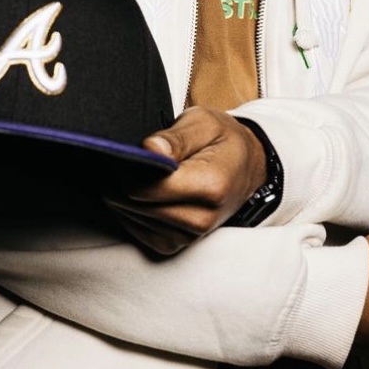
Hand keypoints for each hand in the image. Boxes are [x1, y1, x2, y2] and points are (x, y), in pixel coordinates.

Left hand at [104, 106, 267, 255]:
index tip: (126, 153)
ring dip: (124, 197)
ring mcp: (189, 235)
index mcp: (211, 187)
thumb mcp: (204, 123)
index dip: (127, 170)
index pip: (145, 189)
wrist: (246, 167)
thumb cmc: (223, 141)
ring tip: (134, 173)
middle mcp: (201, 218)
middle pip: (135, 206)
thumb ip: (176, 137)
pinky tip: (140, 191)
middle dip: (121, 182)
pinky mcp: (177, 245)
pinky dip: (131, 211)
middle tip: (125, 160)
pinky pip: (137, 231)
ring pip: (132, 218)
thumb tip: (149, 149)